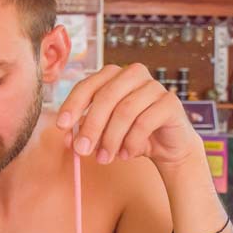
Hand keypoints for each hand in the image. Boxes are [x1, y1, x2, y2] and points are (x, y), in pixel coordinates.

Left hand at [56, 64, 199, 166]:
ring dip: (111, 139)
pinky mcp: (170, 102)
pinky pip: (145, 121)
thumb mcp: (104, 133)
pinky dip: (132, 142)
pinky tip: (126, 154)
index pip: (88, 84)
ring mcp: (154, 86)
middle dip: (91, 126)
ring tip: (104, 158)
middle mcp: (134, 74)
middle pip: (106, 96)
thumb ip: (86, 132)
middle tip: (82, 151)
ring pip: (125, 110)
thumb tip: (68, 139)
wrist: (168, 147)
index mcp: (113, 75)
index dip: (73, 105)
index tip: (61, 126)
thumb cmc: (132, 135)